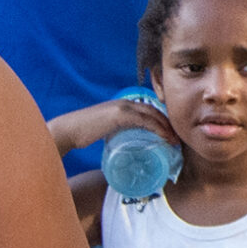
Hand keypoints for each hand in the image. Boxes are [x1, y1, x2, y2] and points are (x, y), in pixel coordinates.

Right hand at [47, 94, 173, 157]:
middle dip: (168, 124)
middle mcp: (125, 103)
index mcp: (123, 105)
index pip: (149, 110)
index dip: (162, 120)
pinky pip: (145, 121)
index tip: (171, 133)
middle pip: (155, 111)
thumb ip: (116, 131)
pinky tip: (165, 137)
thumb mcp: (105, 129)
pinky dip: (158, 128)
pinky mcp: (119, 115)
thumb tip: (125, 144)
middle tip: (177, 138)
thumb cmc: (84, 133)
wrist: (69, 130)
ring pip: (153, 115)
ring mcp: (123, 107)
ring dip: (166, 127)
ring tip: (174, 141)